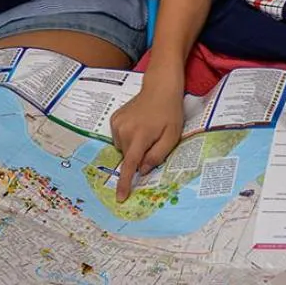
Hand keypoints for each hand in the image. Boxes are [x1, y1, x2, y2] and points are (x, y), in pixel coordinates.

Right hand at [108, 81, 184, 201]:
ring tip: (146, 130)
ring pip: (123, 148)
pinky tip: (138, 125)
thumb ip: (157, 155)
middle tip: (153, 140)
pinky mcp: (114, 119)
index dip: (125, 183)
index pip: (130, 165)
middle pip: (128, 156)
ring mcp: (117, 123)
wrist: (160, 88)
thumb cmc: (170, 113)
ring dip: (133, 146)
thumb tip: (143, 170)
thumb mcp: (171, 136)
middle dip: (139, 156)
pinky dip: (127, 137)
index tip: (120, 198)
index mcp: (140, 136)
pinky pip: (118, 138)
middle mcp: (124, 130)